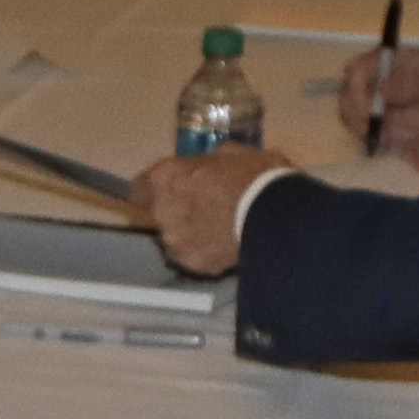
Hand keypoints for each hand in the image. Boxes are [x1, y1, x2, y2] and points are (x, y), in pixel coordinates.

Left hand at [130, 143, 283, 276]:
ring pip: (178, 236)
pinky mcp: (196, 264)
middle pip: (162, 212)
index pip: (139, 188)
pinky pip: (196, 255)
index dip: (153, 189)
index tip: (168, 189)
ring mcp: (177, 242)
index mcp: (167, 178)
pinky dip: (208, 251)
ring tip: (223, 227)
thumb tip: (207, 168)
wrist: (280, 218)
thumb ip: (207, 164)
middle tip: (209, 205)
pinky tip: (229, 243)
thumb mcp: (232, 154)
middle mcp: (163, 212)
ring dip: (193, 232)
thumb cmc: (257, 176)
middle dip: (180, 208)